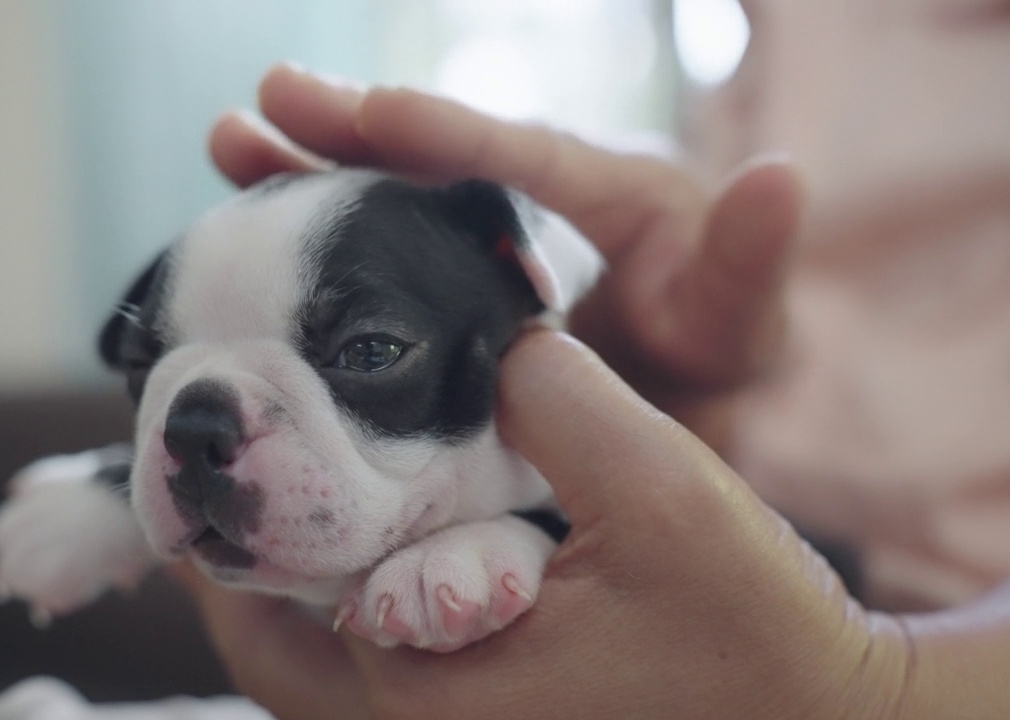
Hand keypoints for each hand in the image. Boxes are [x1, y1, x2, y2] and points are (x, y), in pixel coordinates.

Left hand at [176, 331, 911, 718]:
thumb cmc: (750, 626)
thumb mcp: (659, 487)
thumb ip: (554, 400)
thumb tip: (485, 344)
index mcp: (435, 688)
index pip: (275, 605)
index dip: (228, 524)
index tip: (200, 454)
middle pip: (269, 665)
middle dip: (230, 579)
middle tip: (210, 496)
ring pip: (313, 688)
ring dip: (283, 606)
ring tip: (277, 517)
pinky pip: (376, 696)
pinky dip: (347, 631)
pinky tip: (373, 564)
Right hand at [206, 64, 804, 450]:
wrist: (678, 414)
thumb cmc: (716, 355)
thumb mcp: (741, 317)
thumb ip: (750, 263)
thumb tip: (779, 176)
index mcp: (594, 190)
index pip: (513, 152)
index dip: (445, 131)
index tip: (374, 113)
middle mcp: (517, 203)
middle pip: (424, 155)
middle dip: (344, 129)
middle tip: (265, 102)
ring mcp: (467, 251)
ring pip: (378, 198)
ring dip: (302, 172)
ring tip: (230, 143)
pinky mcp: (433, 300)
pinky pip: (365, 264)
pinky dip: (307, 253)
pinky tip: (242, 248)